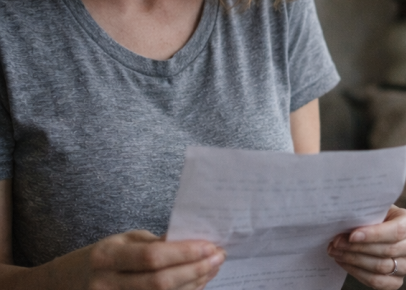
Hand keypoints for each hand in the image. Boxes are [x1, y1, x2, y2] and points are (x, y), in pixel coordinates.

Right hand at [55, 230, 225, 289]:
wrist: (68, 283)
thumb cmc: (105, 256)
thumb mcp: (124, 241)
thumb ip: (155, 243)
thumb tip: (193, 242)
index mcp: (106, 257)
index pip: (152, 257)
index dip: (185, 252)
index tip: (210, 245)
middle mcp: (106, 284)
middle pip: (160, 283)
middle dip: (196, 270)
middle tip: (218, 257)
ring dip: (194, 284)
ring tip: (212, 269)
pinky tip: (198, 284)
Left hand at [327, 205, 405, 289]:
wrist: (377, 230)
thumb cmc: (374, 217)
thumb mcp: (374, 209)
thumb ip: (366, 213)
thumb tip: (345, 220)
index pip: (397, 231)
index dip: (374, 234)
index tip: (352, 235)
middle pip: (387, 250)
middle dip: (357, 247)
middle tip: (336, 242)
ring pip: (381, 267)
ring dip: (354, 260)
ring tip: (336, 251)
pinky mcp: (397, 281)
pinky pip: (377, 282)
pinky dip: (357, 273)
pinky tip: (344, 262)